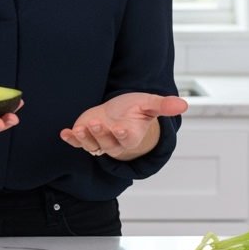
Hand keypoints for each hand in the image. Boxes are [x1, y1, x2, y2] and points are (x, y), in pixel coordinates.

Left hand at [60, 93, 188, 160]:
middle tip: (96, 124)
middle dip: (101, 135)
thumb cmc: (133, 109)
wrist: (118, 113)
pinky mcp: (85, 137)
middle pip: (107, 144)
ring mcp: (98, 141)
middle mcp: (115, 142)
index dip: (123, 135)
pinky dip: (70, 139)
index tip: (119, 128)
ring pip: (91, 146)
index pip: (128, 139)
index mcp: (131, 135)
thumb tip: (184, 104)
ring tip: (79, 129)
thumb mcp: (148, 104)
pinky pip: (77, 142)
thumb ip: (163, 105)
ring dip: (84, 138)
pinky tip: (64, 133)